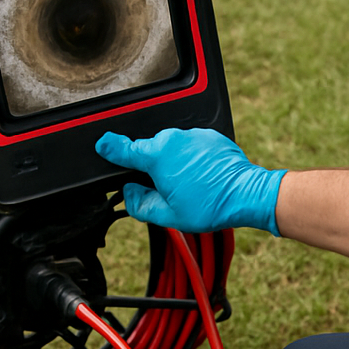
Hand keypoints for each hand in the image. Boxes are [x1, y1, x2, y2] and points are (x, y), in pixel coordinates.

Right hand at [95, 127, 285, 233]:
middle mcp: (173, 138)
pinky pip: (190, 144)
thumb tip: (128, 193)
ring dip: (173, 161)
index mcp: (157, 156)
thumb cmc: (210, 205)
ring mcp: (192, 134)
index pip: (124, 148)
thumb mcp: (167, 214)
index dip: (109, 148)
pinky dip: (190, 156)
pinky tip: (201, 175)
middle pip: (150, 149)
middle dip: (151, 166)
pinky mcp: (208, 135)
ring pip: (171, 146)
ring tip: (189, 184)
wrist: (246, 194)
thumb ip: (139, 204)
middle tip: (165, 188)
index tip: (102, 145)